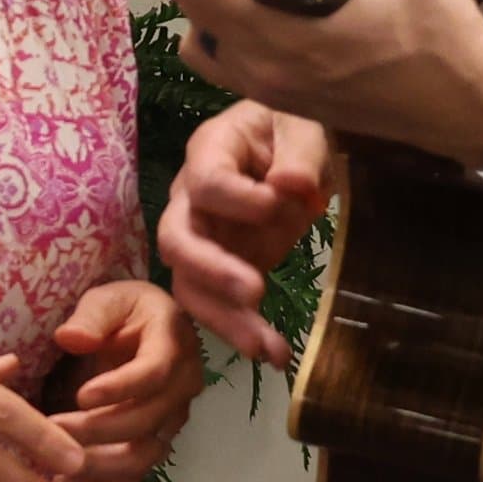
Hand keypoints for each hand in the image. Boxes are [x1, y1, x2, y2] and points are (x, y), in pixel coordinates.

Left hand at [47, 279, 206, 481]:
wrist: (143, 333)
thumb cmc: (122, 313)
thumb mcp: (107, 300)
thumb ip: (90, 316)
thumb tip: (71, 338)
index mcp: (173, 344)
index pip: (154, 373)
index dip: (120, 388)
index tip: (81, 395)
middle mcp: (182, 386)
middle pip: (146, 420)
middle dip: (97, 429)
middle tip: (51, 428)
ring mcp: (172, 420)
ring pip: (143, 456)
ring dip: (98, 465)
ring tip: (56, 465)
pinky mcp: (157, 443)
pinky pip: (135, 476)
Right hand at [160, 100, 333, 366]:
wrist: (296, 155)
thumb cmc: (294, 128)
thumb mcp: (306, 127)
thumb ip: (301, 156)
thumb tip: (291, 186)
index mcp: (210, 150)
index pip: (206, 180)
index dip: (237, 199)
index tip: (280, 205)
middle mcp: (191, 198)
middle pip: (176, 240)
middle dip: (211, 270)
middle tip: (254, 291)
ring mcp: (202, 238)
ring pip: (189, 285)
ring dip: (224, 319)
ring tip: (266, 348)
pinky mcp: (219, 270)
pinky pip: (216, 305)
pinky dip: (241, 331)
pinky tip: (274, 354)